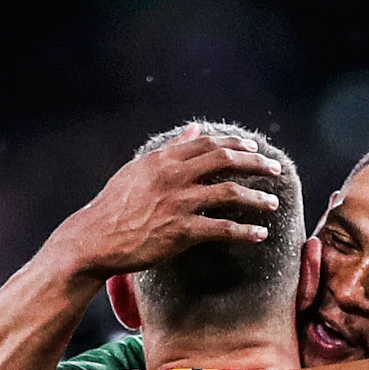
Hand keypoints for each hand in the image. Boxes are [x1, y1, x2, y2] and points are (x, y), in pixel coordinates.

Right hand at [41, 123, 281, 279]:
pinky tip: (260, 234)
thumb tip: (194, 129)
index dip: (236, 144)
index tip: (254, 147)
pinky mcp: (181, 232)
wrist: (94, 240)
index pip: (209, 143)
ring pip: (230, 194)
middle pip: (226, 161)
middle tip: (275, 169)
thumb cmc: (113, 206)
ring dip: (257, 198)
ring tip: (272, 204)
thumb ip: (170, 150)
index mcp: (164, 160)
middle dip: (256, 163)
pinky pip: (222, 229)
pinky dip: (245, 232)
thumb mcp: (138, 170)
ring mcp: (179, 203)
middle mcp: (174, 176)